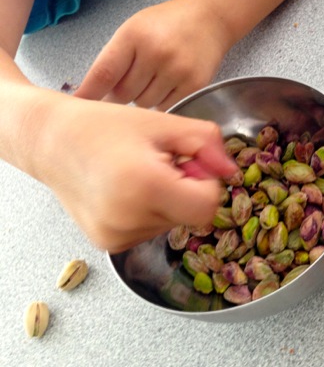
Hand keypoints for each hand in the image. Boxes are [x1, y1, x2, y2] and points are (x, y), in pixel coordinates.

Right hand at [31, 93, 236, 252]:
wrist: (49, 141)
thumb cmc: (103, 125)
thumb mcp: (162, 122)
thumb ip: (206, 142)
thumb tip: (231, 171)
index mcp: (145, 185)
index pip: (207, 206)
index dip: (206, 182)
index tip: (188, 163)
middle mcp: (128, 219)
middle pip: (190, 215)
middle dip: (186, 188)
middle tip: (159, 163)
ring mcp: (116, 236)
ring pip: (172, 223)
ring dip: (167, 200)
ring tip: (138, 174)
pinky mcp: (107, 244)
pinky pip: (150, 230)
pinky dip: (148, 211)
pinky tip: (126, 190)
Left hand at [75, 0, 230, 110]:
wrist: (210, 20)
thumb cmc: (167, 24)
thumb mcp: (134, 29)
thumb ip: (115, 58)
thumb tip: (95, 95)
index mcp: (134, 36)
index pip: (104, 73)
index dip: (89, 93)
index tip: (78, 106)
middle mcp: (156, 53)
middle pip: (123, 94)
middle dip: (120, 94)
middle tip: (129, 83)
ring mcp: (177, 70)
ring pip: (144, 104)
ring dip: (142, 98)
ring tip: (153, 79)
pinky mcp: (194, 85)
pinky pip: (166, 107)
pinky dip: (161, 101)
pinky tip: (166, 85)